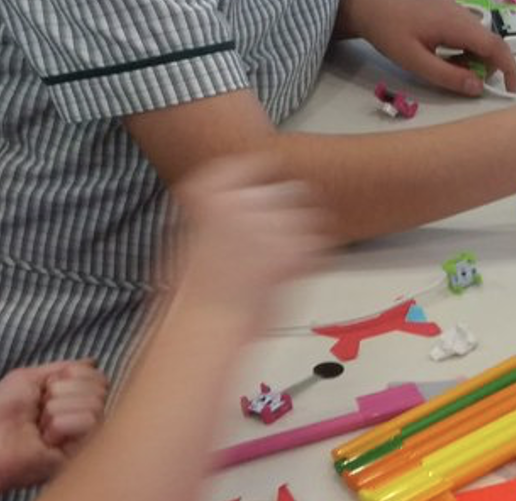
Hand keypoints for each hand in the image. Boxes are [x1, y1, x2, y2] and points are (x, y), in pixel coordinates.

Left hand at [0, 362, 111, 494]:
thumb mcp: (28, 378)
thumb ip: (64, 368)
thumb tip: (92, 362)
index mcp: (70, 398)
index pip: (97, 377)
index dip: (71, 375)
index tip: (45, 388)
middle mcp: (83, 416)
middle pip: (99, 388)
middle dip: (63, 392)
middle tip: (40, 408)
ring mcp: (87, 436)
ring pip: (94, 404)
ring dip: (57, 411)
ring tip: (40, 427)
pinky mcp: (86, 453)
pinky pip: (89, 422)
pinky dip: (61, 425)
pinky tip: (47, 439)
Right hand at [170, 157, 327, 322]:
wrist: (209, 325)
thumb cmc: (198, 287)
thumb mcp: (194, 227)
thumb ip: (224, 204)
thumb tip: (252, 195)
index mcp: (211, 183)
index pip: (255, 160)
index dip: (266, 178)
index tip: (269, 187)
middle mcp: (245, 195)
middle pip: (287, 188)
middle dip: (284, 212)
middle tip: (269, 241)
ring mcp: (276, 221)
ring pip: (309, 215)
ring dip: (300, 234)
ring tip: (275, 262)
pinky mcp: (301, 249)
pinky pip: (321, 243)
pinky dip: (311, 258)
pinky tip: (285, 275)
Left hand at [344, 0, 515, 95]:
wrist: (366, 0)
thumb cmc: (387, 29)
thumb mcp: (414, 60)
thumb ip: (447, 76)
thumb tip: (477, 87)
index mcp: (457, 26)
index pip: (496, 48)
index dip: (510, 70)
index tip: (511, 90)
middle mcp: (462, 14)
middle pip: (491, 43)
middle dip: (489, 67)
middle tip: (468, 83)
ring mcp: (456, 9)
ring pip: (479, 37)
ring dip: (475, 58)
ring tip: (449, 68)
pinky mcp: (447, 8)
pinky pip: (467, 31)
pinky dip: (465, 47)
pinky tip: (442, 52)